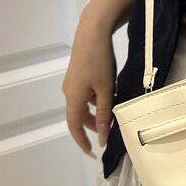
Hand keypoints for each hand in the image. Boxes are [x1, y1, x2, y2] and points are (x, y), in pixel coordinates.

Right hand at [62, 11, 117, 157]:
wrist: (93, 32)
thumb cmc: (100, 61)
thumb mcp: (106, 90)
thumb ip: (104, 114)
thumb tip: (101, 136)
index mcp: (73, 98)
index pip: (74, 127)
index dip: (82, 142)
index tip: (93, 153)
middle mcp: (69, 92)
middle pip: (80, 116)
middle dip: (94, 125)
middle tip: (110, 130)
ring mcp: (73, 83)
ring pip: (86, 104)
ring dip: (99, 110)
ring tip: (116, 109)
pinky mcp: (79, 74)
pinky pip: (88, 93)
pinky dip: (99, 98)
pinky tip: (114, 92)